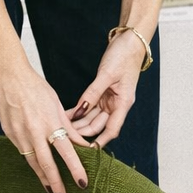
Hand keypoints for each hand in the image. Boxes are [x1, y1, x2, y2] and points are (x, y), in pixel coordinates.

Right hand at [0, 58, 88, 192]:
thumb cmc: (36, 88)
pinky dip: (32, 163)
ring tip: (52, 191)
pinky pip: (23, 153)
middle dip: (56, 184)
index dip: (75, 169)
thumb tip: (81, 144)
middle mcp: (34, 132)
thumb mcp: (56, 104)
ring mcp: (19, 135)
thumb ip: (68, 126)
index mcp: (50, 123)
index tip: (83, 184)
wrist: (7, 77)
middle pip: (47, 164)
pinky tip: (38, 170)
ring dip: (43, 179)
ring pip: (33, 163)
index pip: (67, 152)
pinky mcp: (9, 134)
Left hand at [69, 30, 145, 146]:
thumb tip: (81, 110)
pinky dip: (80, 110)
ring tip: (62, 127)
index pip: (112, 129)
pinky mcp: (104, 92)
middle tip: (65, 137)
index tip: (88, 151)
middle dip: (83, 132)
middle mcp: (117, 104)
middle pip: (99, 125)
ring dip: (79, 122)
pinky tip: (67, 114)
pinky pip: (90, 105)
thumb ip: (93, 93)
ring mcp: (110, 99)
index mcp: (123, 103)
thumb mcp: (107, 74)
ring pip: (92, 116)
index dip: (100, 141)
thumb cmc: (123, 56)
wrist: (129, 41)